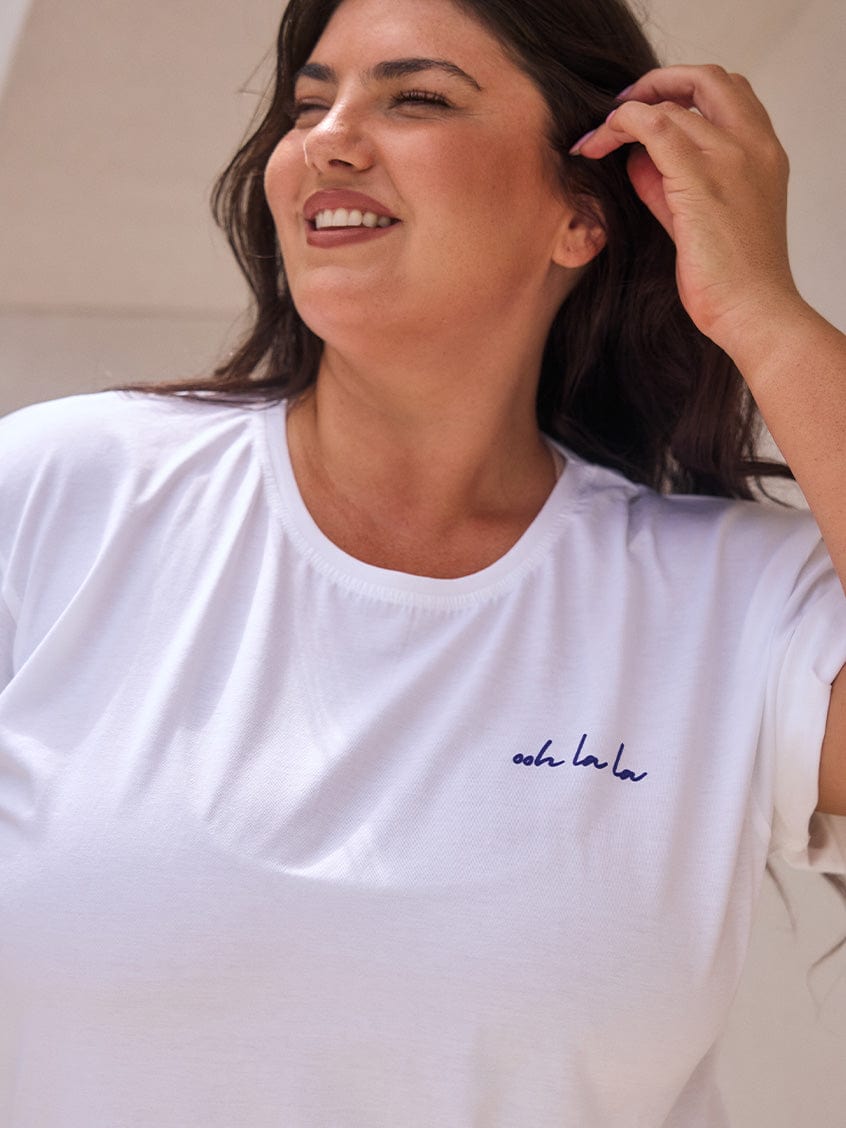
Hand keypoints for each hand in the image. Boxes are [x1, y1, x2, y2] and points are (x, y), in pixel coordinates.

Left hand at [571, 65, 802, 359]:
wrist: (752, 311)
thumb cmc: (729, 278)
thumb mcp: (698, 219)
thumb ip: (670, 184)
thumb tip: (636, 159)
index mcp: (765, 151)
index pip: (727, 92)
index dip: (682, 91)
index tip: (645, 114)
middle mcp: (754, 144)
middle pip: (705, 78)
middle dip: (655, 84)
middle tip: (617, 111)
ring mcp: (731, 157)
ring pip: (669, 106)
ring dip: (623, 118)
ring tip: (593, 143)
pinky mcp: (700, 177)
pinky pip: (652, 127)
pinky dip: (617, 127)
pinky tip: (593, 147)